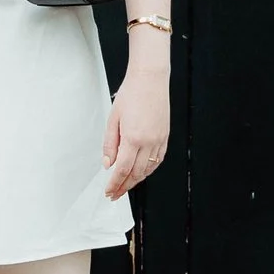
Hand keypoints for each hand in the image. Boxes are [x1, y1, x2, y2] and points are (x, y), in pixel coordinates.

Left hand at [103, 54, 170, 198]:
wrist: (150, 79)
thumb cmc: (131, 94)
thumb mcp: (113, 118)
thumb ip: (110, 144)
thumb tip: (108, 164)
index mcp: (133, 138)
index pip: (122, 170)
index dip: (115, 184)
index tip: (109, 192)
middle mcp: (149, 142)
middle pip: (136, 174)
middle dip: (124, 186)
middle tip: (114, 194)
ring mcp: (159, 140)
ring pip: (148, 170)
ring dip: (136, 180)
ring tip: (125, 185)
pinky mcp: (165, 136)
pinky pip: (158, 160)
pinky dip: (149, 170)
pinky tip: (142, 172)